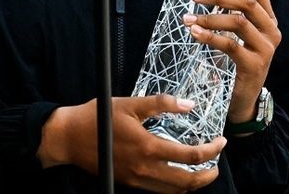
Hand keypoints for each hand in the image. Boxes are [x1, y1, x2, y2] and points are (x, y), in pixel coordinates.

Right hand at [38, 94, 226, 192]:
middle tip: (216, 164)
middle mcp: (144, 169)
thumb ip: (162, 104)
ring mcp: (136, 180)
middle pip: (186, 183)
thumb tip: (189, 105)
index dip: (211, 151)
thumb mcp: (130, 103)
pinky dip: (173, 186)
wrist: (68, 137)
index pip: (190, 156)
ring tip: (200, 170)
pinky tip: (175, 173)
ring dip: (191, 184)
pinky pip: (158, 190)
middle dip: (206, 176)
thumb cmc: (98, 117)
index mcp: (148, 148)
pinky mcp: (128, 182)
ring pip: (173, 192)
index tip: (220, 142)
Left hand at [184, 0, 280, 124]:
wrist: (245, 98)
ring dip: (210, 17)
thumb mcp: (240, 35)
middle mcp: (272, 31)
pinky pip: (230, 45)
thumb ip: (233, 14)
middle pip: (247, 3)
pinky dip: (210, 36)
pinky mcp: (255, 65)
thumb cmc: (238, 61)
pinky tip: (195, 32)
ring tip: (189, 17)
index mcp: (269, 20)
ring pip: (238, 22)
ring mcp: (266, 49)